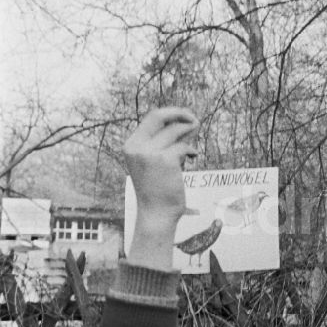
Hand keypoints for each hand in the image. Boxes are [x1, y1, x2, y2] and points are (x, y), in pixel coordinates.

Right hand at [124, 107, 197, 269]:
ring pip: (175, 131)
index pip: (151, 118)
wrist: (156, 213)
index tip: (185, 116)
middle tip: (195, 120)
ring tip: (191, 148)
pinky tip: (192, 157)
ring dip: (188, 136)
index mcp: (131, 145)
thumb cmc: (157, 189)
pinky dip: (191, 150)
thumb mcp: (152, 162)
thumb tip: (182, 123)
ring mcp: (149, 152)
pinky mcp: (165, 159)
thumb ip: (161, 143)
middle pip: (159, 116)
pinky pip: (184, 146)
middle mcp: (136, 146)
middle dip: (180, 113)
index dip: (170, 113)